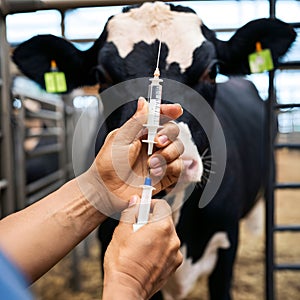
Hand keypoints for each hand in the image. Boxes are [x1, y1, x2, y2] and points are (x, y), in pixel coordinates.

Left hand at [79, 97, 183, 215]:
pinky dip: (169, 168)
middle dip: (169, 135)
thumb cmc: (107, 164)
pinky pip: (178, 167)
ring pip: (178, 149)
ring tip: (150, 163)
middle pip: (173, 132)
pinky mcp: (164, 175)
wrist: (106, 191)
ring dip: (167, 154)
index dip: (169, 111)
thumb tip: (144, 102)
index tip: (176, 110)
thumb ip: (135, 121)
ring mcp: (159, 160)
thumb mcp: (119, 139)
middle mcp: (152, 145)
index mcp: (141, 133)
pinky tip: (154, 173)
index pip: (159, 118)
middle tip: (157, 142)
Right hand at [102, 197, 182, 299]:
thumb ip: (131, 212)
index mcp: (163, 228)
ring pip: (167, 235)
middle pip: (165, 220)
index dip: (151, 203)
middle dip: (152, 219)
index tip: (142, 207)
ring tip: (139, 242)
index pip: (162, 205)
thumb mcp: (121, 231)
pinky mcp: (174, 266)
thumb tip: (135, 200)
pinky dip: (159, 247)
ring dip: (156, 234)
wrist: (126, 290)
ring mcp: (175, 254)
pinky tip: (145, 254)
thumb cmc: (122, 262)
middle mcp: (173, 240)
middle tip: (137, 225)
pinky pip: (168, 249)